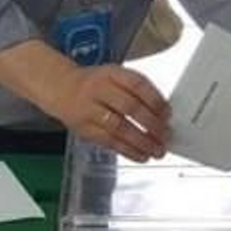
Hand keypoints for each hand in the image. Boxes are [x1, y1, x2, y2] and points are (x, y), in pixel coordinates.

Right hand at [48, 64, 169, 162]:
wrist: (61, 88)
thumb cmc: (95, 84)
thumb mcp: (115, 76)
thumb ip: (138, 90)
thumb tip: (162, 112)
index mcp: (111, 74)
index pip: (137, 84)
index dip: (155, 100)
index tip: (168, 114)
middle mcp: (99, 90)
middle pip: (130, 107)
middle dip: (152, 124)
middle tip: (166, 135)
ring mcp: (90, 110)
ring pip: (120, 128)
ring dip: (142, 142)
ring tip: (157, 150)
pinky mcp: (85, 129)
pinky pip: (109, 142)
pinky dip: (128, 151)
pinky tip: (141, 156)